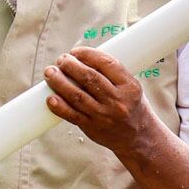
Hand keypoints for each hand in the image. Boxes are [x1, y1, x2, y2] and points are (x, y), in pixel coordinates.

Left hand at [43, 46, 160, 155]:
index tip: (75, 51)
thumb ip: (108, 73)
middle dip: (70, 65)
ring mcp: (104, 115)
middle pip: (88, 78)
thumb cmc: (128, 104)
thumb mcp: (128, 87)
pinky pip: (72, 115)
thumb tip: (78, 57)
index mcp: (129, 86)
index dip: (87, 54)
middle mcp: (117, 101)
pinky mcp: (92, 127)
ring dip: (59, 82)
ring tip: (50, 72)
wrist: (137, 136)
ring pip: (77, 95)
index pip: (106, 63)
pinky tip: (50, 97)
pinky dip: (59, 106)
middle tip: (61, 60)